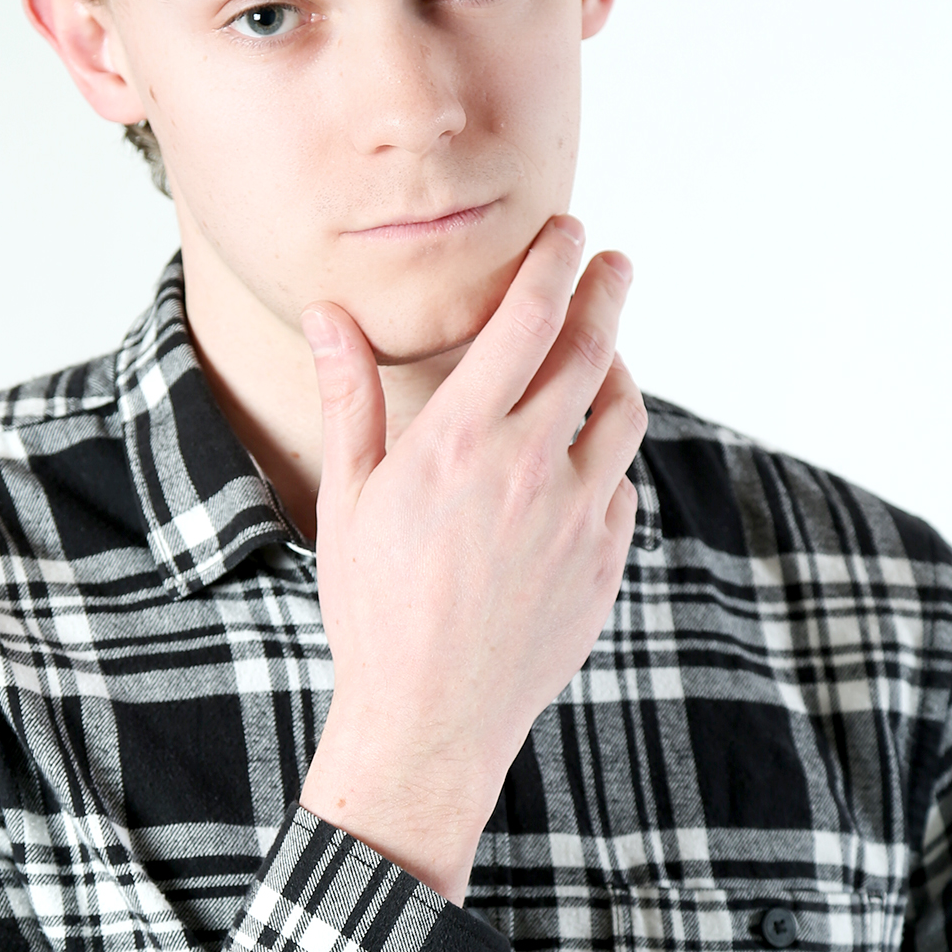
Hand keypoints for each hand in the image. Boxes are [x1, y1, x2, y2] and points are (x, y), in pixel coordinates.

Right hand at [298, 214, 644, 903]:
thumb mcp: (350, 497)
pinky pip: (621, 484)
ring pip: (623, 412)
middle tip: (614, 263)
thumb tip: (328, 315)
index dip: (554, 262)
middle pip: (593, 349)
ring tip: (606, 352)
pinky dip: (608, 454)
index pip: (526, 319)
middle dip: (607, 292)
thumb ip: (351, 396)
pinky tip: (583, 458)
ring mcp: (580, 514)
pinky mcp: (606, 559)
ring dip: (618, 368)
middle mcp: (531, 466)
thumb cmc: (375, 608)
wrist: (431, 721)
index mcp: (460, 440)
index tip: (568, 230)